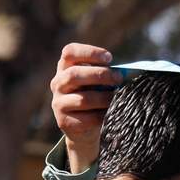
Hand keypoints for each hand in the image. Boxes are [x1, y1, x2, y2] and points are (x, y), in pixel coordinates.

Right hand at [49, 43, 120, 170]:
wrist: (83, 128)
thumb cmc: (94, 97)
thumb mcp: (96, 82)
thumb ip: (104, 74)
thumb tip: (122, 72)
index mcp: (64, 68)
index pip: (69, 52)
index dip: (89, 52)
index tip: (109, 58)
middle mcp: (57, 83)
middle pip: (74, 74)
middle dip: (99, 74)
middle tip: (118, 77)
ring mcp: (58, 103)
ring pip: (82, 99)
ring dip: (104, 98)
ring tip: (117, 97)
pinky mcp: (64, 122)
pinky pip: (87, 119)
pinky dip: (102, 116)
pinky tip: (111, 113)